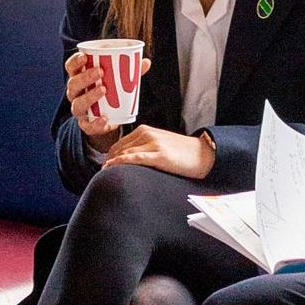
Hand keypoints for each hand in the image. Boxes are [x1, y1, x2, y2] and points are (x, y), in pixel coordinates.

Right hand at [65, 47, 151, 144]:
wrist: (108, 117)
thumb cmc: (110, 90)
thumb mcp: (117, 80)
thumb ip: (130, 71)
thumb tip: (146, 62)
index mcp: (80, 77)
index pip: (71, 67)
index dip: (75, 61)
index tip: (84, 56)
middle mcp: (75, 93)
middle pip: (73, 84)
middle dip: (85, 77)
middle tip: (100, 71)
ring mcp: (79, 110)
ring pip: (77, 104)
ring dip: (89, 96)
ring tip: (104, 89)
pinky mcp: (86, 125)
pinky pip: (87, 126)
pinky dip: (95, 123)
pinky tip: (105, 118)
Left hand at [101, 125, 215, 180]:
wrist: (203, 154)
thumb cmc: (182, 153)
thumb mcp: (160, 144)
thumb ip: (144, 148)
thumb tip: (128, 160)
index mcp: (146, 130)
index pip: (120, 144)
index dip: (109, 156)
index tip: (104, 167)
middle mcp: (147, 134)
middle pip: (119, 148)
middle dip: (108, 161)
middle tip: (101, 174)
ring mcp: (154, 144)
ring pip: (125, 153)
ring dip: (112, 163)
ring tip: (103, 175)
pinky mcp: (160, 155)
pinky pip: (135, 158)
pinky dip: (121, 162)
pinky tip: (112, 168)